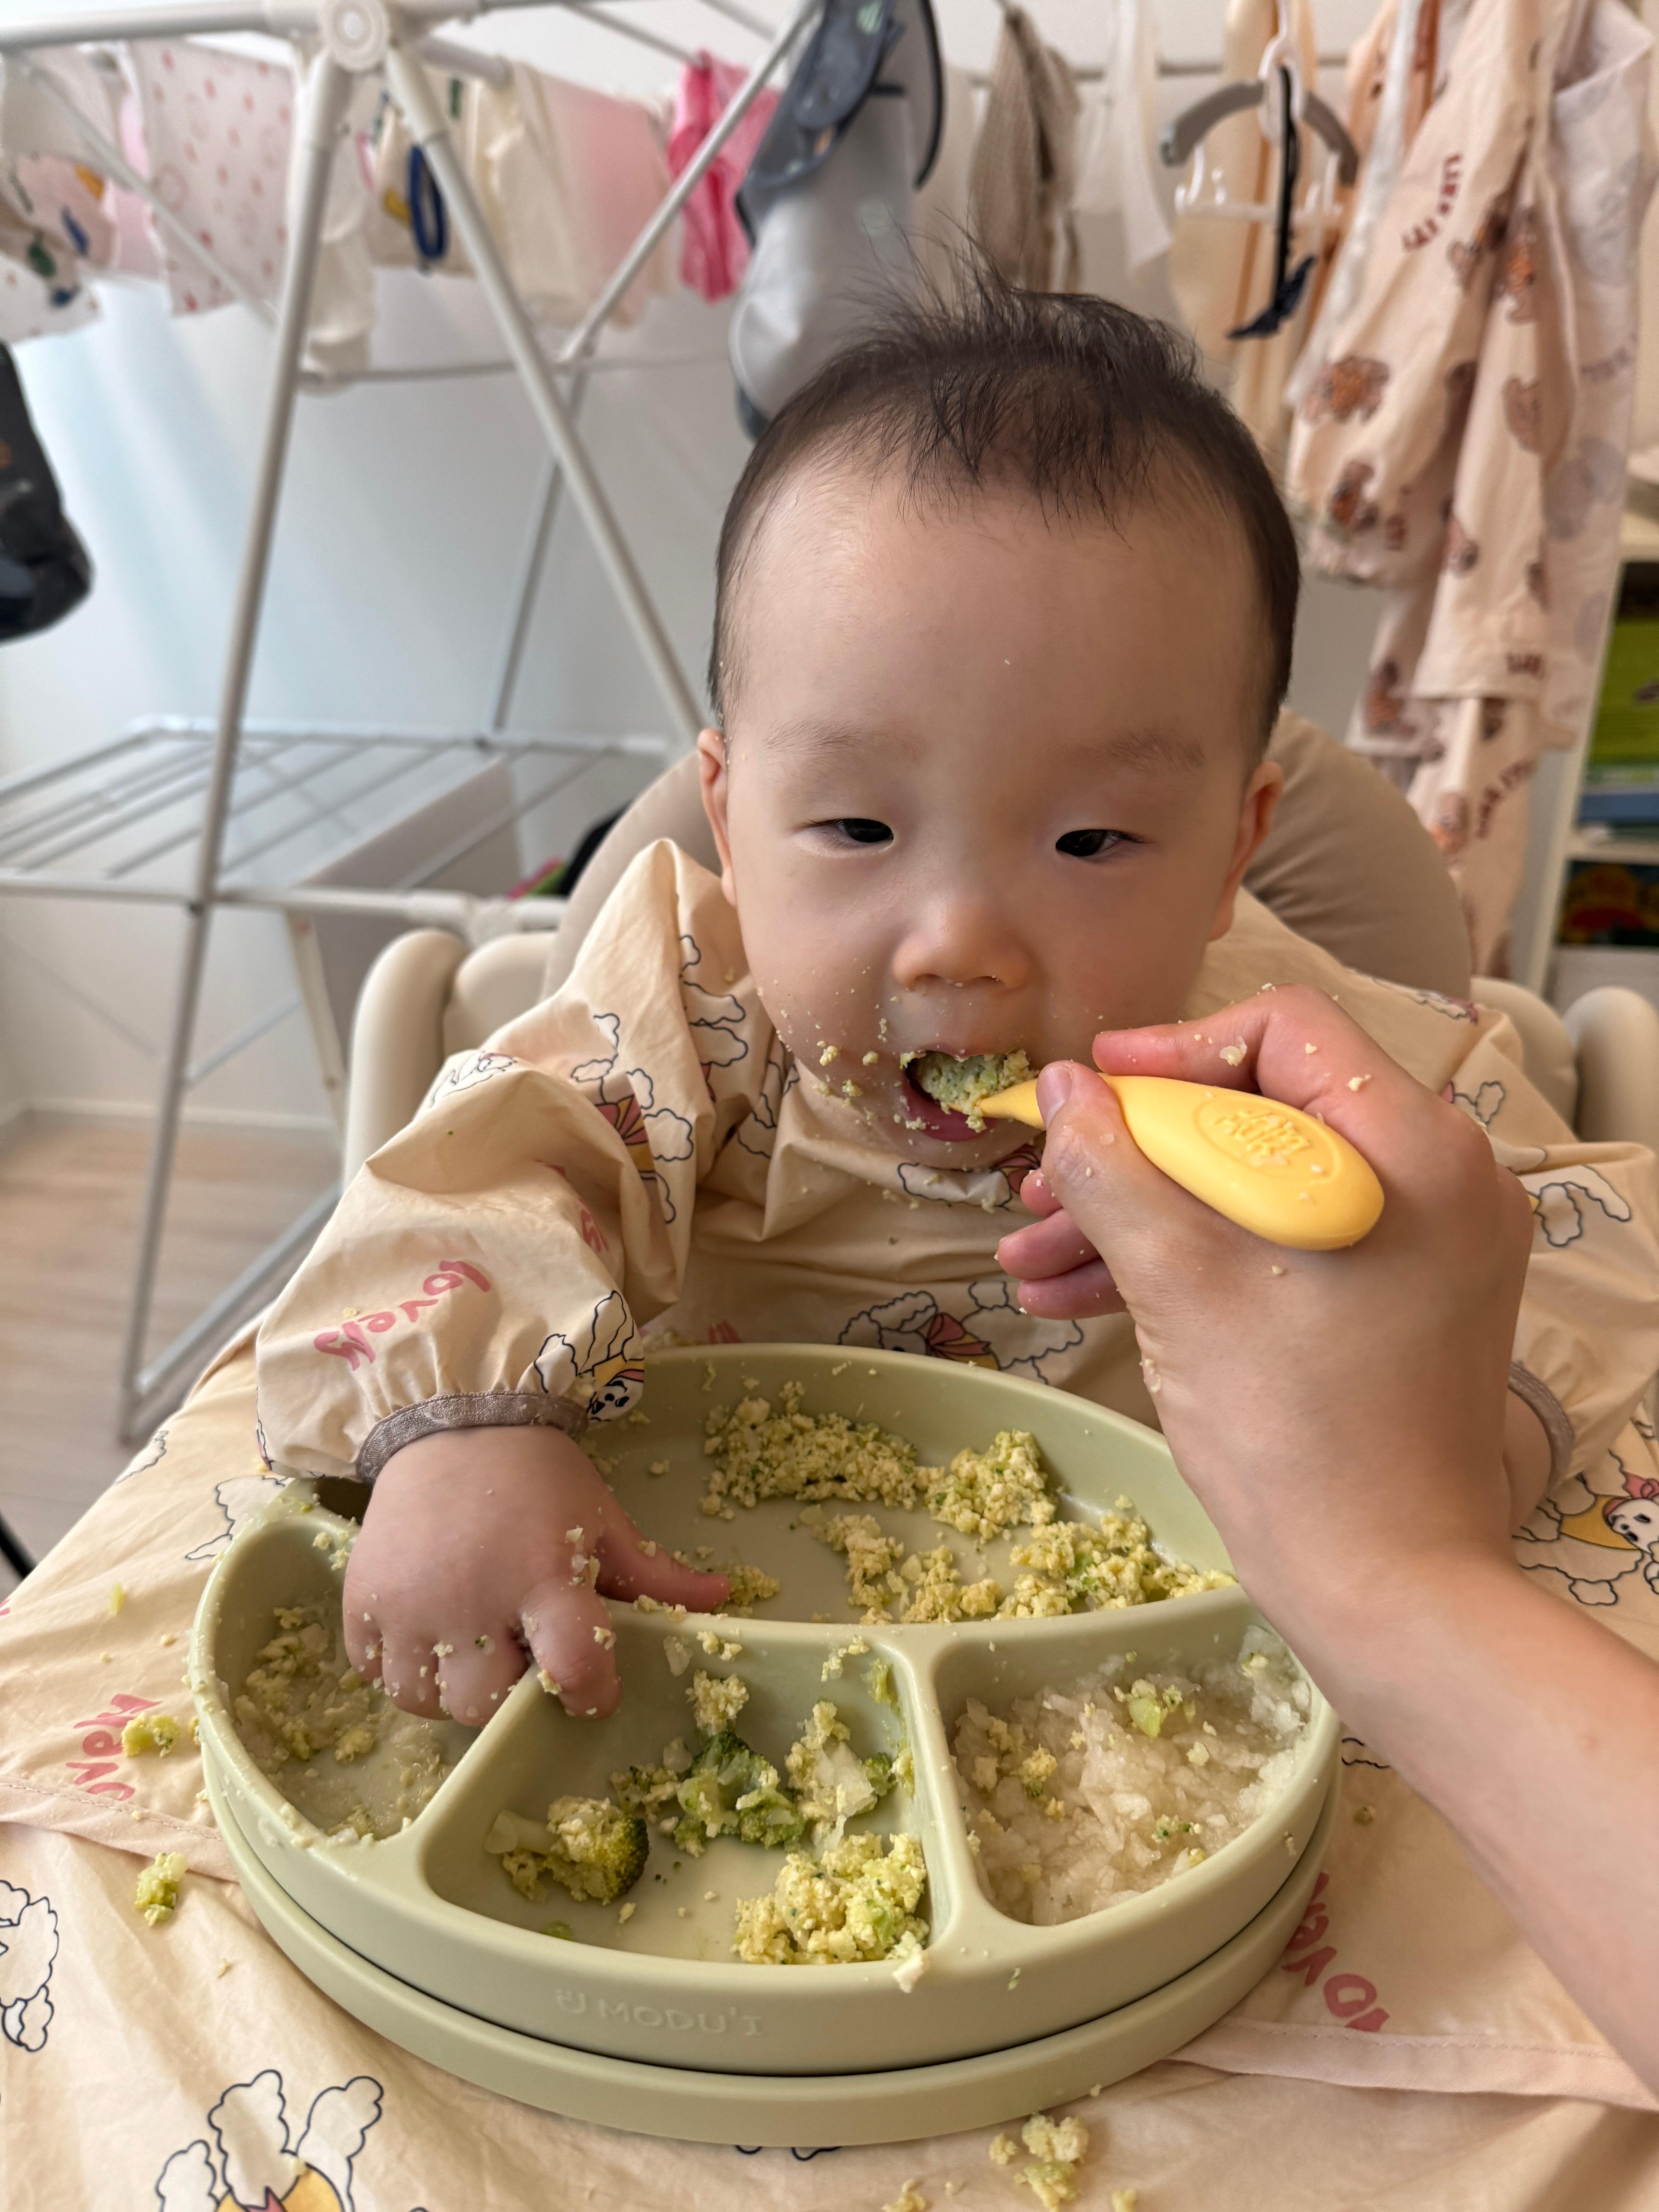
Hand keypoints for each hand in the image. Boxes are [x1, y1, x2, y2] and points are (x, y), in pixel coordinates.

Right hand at [342, 1425, 726, 1721]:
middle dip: (509, 1694)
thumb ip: (655, 1574)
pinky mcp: (363, 1599)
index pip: (573, 1672)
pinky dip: (401, 1667)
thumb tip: (722, 1600)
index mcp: (544, 1577)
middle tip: (519, 1654)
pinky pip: (375, 1672)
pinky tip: (426, 1633)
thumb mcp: (602, 1519)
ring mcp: (410, 1603)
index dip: (589, 1694)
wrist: (456, 1418)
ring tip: (470, 1648)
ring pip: (425, 1702)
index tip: (589, 1686)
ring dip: (451, 1689)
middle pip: (485, 1705)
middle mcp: (472, 1600)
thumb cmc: (540, 1477)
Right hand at [995, 986, 1534, 1627]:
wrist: (1388, 1588)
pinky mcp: (1394, 1302)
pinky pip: (1280, 1246)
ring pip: (1256, 1187)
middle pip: (1260, 1110)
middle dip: (1135, 1152)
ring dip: (1142, 1215)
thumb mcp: (1181, 1281)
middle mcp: (1436, 1181)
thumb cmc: (1299, 1435)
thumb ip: (1113, 1167)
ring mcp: (1420, 1246)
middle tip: (1042, 1189)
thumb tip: (1060, 1086)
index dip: (1172, 1051)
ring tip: (1033, 1258)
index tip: (1089, 1092)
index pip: (1286, 1031)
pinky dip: (1193, 1261)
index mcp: (1413, 1149)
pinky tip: (1082, 1295)